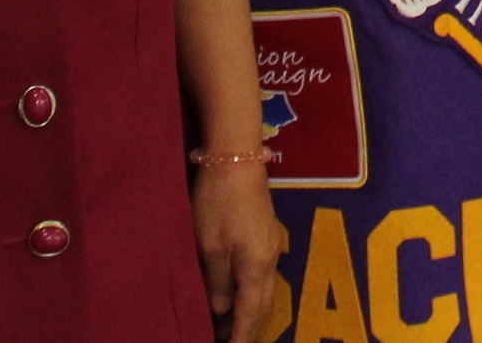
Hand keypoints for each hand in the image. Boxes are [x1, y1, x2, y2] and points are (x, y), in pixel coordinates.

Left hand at [195, 153, 287, 341]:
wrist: (237, 158)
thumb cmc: (218, 204)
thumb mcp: (209, 246)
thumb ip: (216, 282)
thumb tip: (220, 310)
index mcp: (256, 267)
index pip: (251, 313)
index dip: (242, 336)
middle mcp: (270, 259)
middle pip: (263, 304)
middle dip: (248, 326)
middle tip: (230, 340)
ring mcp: (271, 244)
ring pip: (263, 288)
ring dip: (249, 308)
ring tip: (228, 322)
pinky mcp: (266, 232)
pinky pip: (261, 274)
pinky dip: (250, 290)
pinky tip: (235, 290)